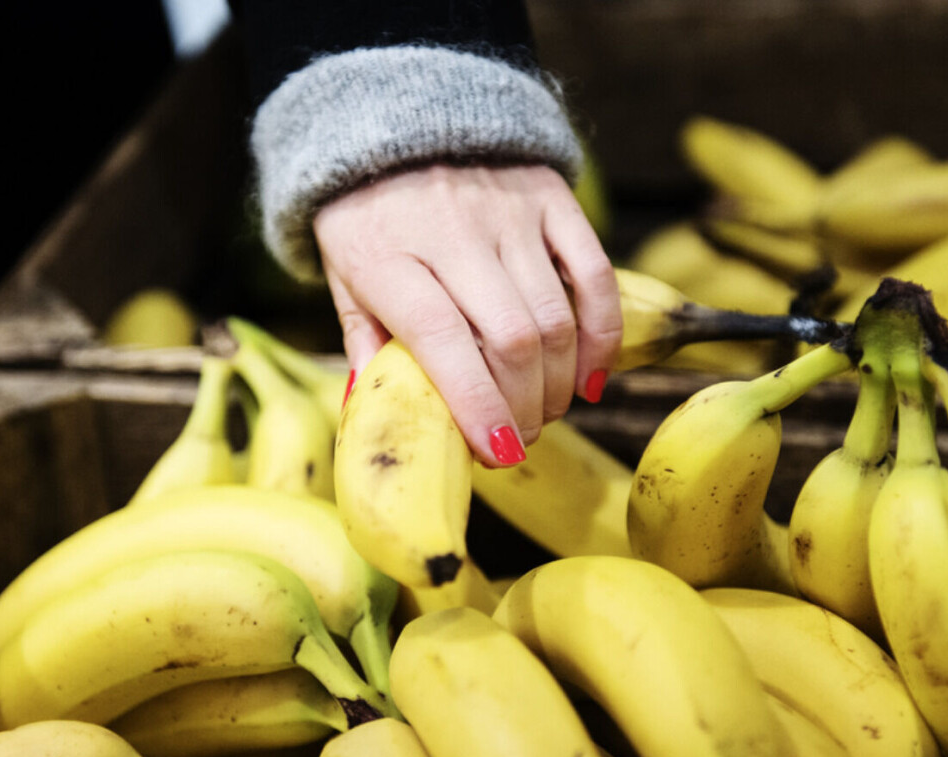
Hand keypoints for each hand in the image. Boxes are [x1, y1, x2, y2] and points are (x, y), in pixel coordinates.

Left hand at [314, 163, 621, 467]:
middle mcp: (452, 232)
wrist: (397, 114)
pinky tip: (590, 377)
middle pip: (511, 339)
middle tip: (518, 438)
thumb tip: (378, 414)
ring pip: (554, 317)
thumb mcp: (346, 275)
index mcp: (388, 257)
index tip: (497, 452)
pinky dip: (602, 335)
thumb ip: (366, 343)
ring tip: (546, 412)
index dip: (476, 404)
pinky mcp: (551, 198)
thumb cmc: (366, 214)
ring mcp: (508, 213)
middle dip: (524, 408)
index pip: (442, 339)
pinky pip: (593, 275)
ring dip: (559, 383)